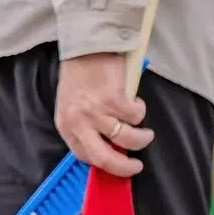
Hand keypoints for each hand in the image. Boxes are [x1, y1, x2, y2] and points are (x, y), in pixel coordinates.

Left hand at [55, 53, 153, 177]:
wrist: (86, 46)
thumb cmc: (80, 75)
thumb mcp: (73, 105)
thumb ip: (85, 126)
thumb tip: (108, 146)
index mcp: (66, 125)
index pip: (84, 156)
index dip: (104, 163)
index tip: (117, 162)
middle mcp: (79, 122)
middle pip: (104, 158)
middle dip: (124, 168)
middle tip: (136, 166)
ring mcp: (97, 111)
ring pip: (127, 138)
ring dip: (142, 138)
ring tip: (146, 133)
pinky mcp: (115, 99)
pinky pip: (136, 116)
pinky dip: (140, 110)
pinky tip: (135, 101)